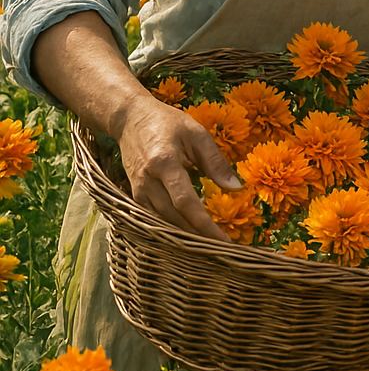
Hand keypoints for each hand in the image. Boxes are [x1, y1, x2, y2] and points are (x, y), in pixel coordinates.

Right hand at [114, 94, 240, 239]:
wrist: (129, 118)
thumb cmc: (168, 122)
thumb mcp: (197, 134)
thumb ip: (216, 161)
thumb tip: (235, 187)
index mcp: (164, 164)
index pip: (185, 203)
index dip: (204, 225)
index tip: (223, 241)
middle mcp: (147, 182)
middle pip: (172, 218)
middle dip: (197, 238)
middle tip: (222, 252)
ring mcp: (137, 191)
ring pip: (160, 223)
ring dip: (184, 238)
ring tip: (209, 250)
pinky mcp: (134, 195)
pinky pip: (152, 219)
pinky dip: (170, 230)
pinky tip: (188, 238)